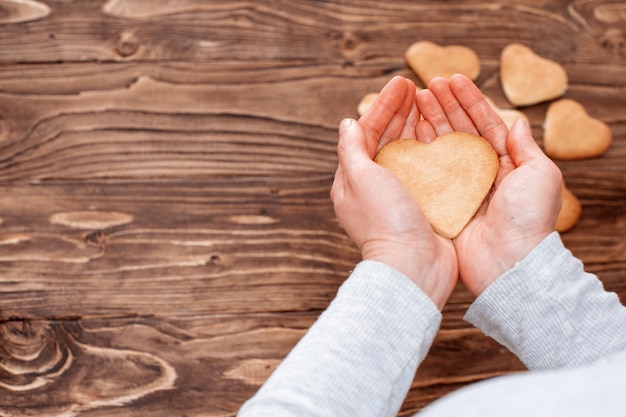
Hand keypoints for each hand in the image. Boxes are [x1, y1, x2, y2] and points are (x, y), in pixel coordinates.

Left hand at [330, 76, 457, 309]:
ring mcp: (399, 195)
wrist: (414, 266)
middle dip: (400, 110)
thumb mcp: (361, 180)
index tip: (402, 83)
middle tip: (416, 85)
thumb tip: (347, 123)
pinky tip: (442, 132)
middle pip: (386, 139)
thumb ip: (351, 150)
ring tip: (429, 100)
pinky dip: (430, 146)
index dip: (383, 105)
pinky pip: (425, 167)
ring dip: (415, 124)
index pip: (366, 132)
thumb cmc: (385, 222)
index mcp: (353, 181)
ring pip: (405, 150)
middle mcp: (374, 186)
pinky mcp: (422, 203)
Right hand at [416, 74, 562, 295]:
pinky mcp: (443, 201)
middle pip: (461, 130)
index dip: (469, 99)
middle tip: (427, 85)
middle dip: (445, 105)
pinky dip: (421, 149)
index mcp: (507, 163)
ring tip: (416, 101)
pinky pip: (430, 170)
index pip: (485, 122)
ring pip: (443, 146)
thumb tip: (517, 122)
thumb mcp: (541, 176)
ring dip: (430, 121)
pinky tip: (411, 132)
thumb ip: (527, 148)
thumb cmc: (529, 219)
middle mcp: (482, 172)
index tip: (452, 79)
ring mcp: (460, 186)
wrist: (508, 263)